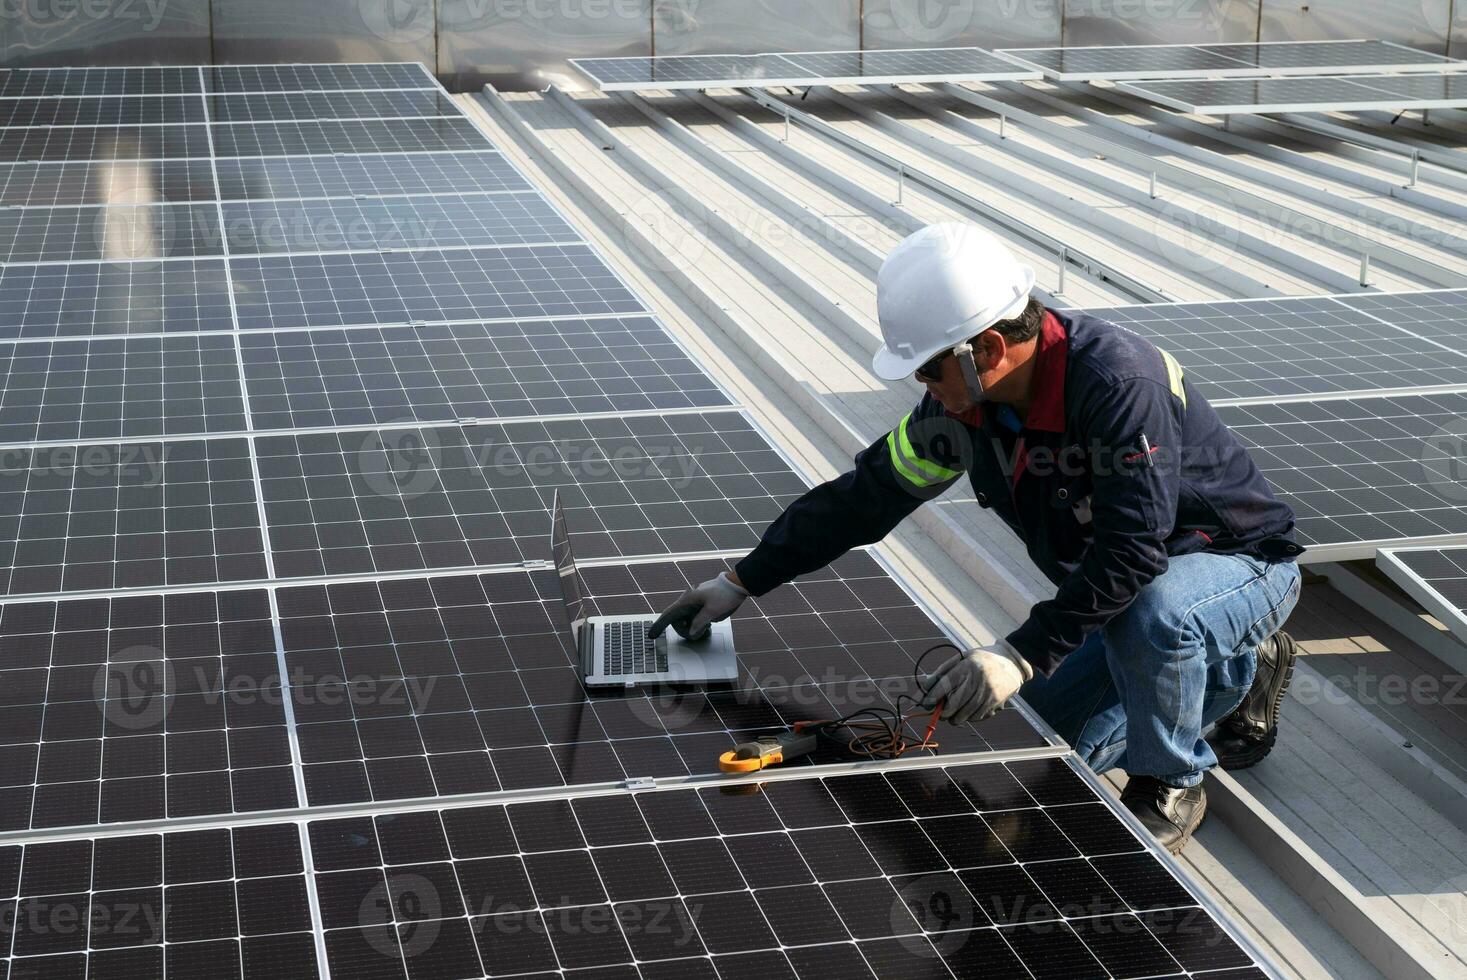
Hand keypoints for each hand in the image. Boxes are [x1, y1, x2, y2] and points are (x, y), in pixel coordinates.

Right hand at [648, 572, 748, 640]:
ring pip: (686, 622)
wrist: (737, 585)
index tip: (651, 636)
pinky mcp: (701, 607)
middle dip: (684, 631)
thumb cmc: (725, 594)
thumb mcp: (712, 611)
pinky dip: (698, 626)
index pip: (668, 615)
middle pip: (677, 622)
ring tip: (707, 628)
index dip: (658, 626)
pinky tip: (708, 626)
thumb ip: (699, 622)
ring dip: (693, 629)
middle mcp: (688, 602)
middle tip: (699, 634)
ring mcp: (694, 605)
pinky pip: (694, 620)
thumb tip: (690, 632)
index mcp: (687, 600)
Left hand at [919, 640, 1033, 724]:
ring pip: (964, 715)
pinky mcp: (996, 703)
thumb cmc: (981, 659)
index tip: (925, 703)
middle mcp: (977, 680)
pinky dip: (968, 718)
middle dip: (942, 713)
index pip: (944, 685)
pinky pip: (976, 717)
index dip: (931, 697)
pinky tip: (967, 711)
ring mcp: (988, 693)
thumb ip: (943, 672)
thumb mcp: (962, 658)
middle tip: (939, 713)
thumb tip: (924, 687)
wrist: (1013, 662)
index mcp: (966, 667)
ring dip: (954, 718)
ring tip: (952, 714)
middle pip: (952, 706)